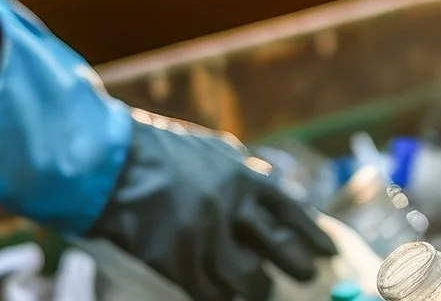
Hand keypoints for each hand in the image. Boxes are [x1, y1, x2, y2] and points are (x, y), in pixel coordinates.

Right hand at [89, 113, 337, 300]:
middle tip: (305, 277)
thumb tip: (282, 192)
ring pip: (248, 281)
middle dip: (299, 268)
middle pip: (282, 252)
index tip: (328, 253)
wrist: (112, 167)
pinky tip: (223, 292)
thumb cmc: (164, 155)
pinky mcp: (179, 263)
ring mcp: (205, 239)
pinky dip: (220, 295)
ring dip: (258, 289)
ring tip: (259, 289)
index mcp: (245, 178)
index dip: (315, 238)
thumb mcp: (216, 153)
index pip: (295, 215)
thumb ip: (249, 175)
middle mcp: (232, 210)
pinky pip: (210, 292)